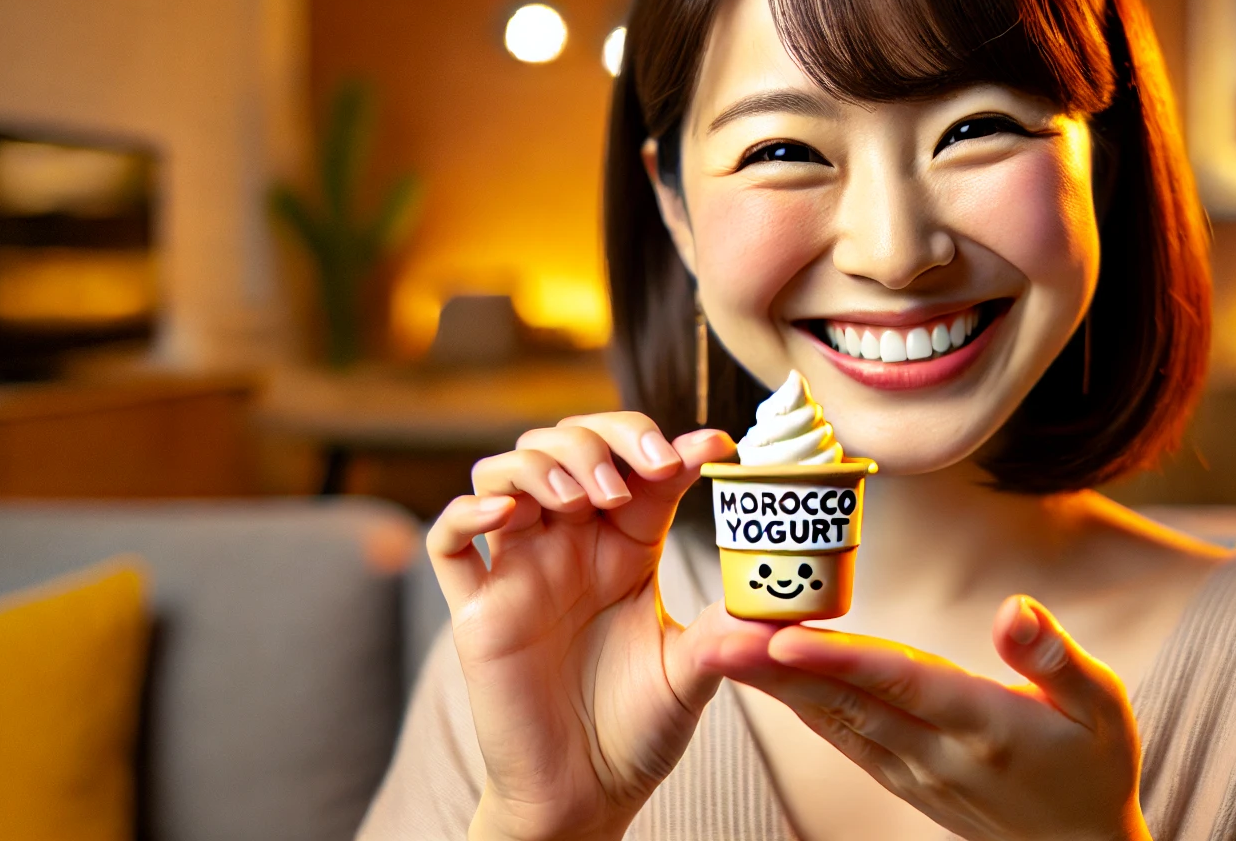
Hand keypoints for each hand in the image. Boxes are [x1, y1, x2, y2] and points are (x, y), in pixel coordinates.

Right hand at [428, 414, 768, 840]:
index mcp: (626, 546)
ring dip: (543, 464)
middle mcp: (570, 545)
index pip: (639, 465)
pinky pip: (448, 541)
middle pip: (567, 443)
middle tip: (637, 474)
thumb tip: (787, 602)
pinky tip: (507, 515)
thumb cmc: (638, 730)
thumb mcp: (694, 671)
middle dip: (601, 440)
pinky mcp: (475, 611)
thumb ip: (728, 629)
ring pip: (505, 471)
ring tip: (582, 498)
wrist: (585, 796)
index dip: (670, 444)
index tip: (714, 447)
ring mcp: (519, 571)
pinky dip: (468, 511)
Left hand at [711, 596, 1151, 840]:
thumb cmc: (1097, 768)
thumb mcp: (1104, 708)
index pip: (901, 685)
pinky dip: (802, 709)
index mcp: (986, 725)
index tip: (785, 639)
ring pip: (835, 722)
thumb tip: (1015, 610)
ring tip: (725, 647)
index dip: (841, 661)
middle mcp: (939, 752)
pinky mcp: (903, 778)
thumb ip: (1055, 658)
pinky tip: (768, 682)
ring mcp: (915, 771)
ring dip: (778, 687)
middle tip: (720, 634)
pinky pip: (843, 738)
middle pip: (848, 703)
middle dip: (781, 670)